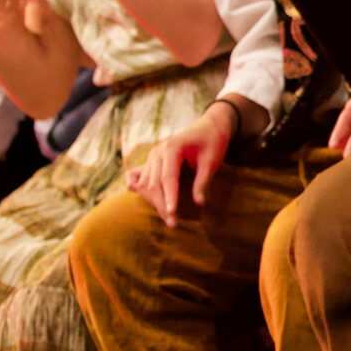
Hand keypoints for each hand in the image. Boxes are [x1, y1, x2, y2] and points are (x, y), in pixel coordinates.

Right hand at [124, 103, 235, 225]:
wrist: (211, 125)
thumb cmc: (213, 141)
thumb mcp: (212, 160)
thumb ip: (203, 181)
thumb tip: (199, 203)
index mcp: (171, 148)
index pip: (167, 178)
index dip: (169, 197)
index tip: (172, 214)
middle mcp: (157, 152)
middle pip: (153, 184)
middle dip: (161, 205)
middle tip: (173, 224)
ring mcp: (152, 157)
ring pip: (145, 184)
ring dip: (153, 202)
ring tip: (168, 218)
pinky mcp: (152, 161)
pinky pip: (137, 176)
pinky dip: (138, 188)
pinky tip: (140, 198)